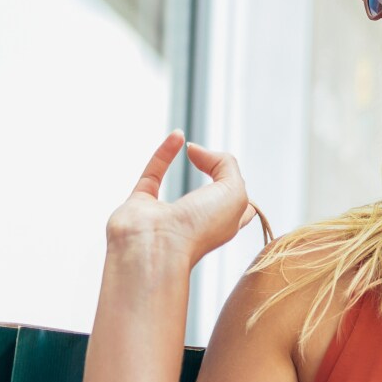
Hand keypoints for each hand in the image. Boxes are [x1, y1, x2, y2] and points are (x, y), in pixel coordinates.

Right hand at [106, 131, 260, 264]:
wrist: (155, 246)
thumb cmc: (199, 227)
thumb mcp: (234, 192)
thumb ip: (226, 164)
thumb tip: (197, 151)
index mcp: (224, 226)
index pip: (239, 208)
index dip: (241, 191)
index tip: (238, 176)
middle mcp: (195, 222)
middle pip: (212, 197)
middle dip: (217, 178)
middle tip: (215, 160)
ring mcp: (166, 214)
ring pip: (179, 186)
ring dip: (187, 166)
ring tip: (194, 149)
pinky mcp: (140, 204)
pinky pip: (152, 174)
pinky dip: (164, 153)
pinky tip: (178, 135)